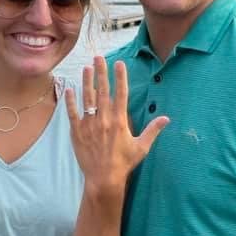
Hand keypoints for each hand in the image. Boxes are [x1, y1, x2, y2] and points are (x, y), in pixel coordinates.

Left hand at [65, 57, 168, 195]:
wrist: (104, 179)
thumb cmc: (124, 163)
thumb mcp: (142, 147)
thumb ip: (153, 130)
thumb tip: (166, 118)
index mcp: (120, 121)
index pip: (121, 93)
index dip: (120, 77)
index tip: (119, 63)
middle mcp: (104, 119)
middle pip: (102, 91)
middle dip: (101, 72)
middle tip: (98, 57)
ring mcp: (89, 125)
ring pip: (87, 98)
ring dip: (86, 82)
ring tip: (86, 68)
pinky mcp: (77, 132)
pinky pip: (73, 113)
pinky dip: (70, 101)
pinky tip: (69, 89)